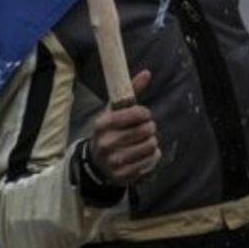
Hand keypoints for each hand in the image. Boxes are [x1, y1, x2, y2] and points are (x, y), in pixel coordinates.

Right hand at [90, 70, 159, 185]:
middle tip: (145, 129)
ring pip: (151, 145)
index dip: (145, 113)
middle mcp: (106, 142)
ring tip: (144, 141)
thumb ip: (131, 91)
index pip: (137, 113)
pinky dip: (152, 156)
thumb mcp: (115, 110)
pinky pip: (150, 161)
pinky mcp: (122, 175)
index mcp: (103, 123)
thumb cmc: (110, 130)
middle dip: (150, 128)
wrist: (96, 162)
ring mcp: (114, 160)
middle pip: (147, 130)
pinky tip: (143, 154)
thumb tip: (147, 73)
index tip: (143, 115)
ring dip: (152, 142)